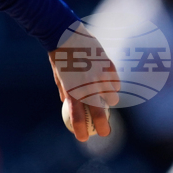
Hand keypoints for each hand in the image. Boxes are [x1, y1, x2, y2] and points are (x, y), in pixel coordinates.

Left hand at [48, 21, 120, 141]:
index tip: (82, 139)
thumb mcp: (58, 76)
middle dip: (103, 126)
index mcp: (71, 90)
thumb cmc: (58, 56)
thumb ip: (65, 90)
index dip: (80, 130)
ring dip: (110, 102)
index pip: (77, 117)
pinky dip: (114, 85)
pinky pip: (115, 81)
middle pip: (98, 113)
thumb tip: (68, 102)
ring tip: (108, 103)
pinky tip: (112, 87)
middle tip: (104, 134)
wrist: (64, 34)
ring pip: (111, 97)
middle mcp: (87, 86)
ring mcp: (99, 76)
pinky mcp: (107, 65)